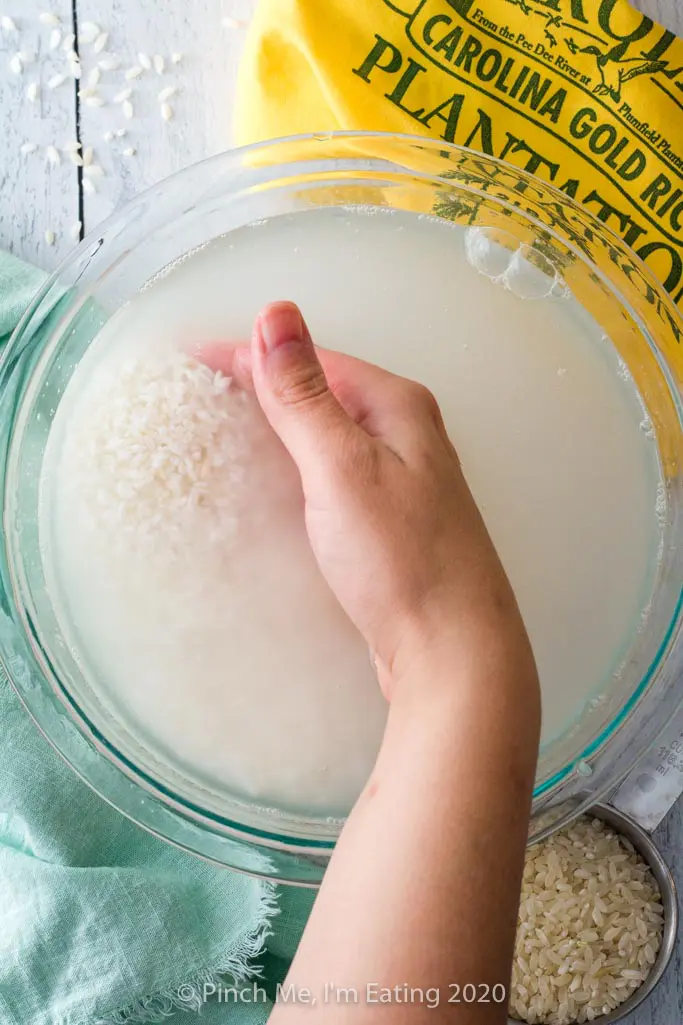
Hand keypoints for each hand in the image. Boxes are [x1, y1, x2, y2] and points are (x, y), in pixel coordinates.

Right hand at [229, 301, 532, 698]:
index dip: (250, 353)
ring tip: (227, 425)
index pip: (311, 359)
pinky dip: (300, 463)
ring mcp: (404, 477)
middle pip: (323, 390)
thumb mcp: (342, 467)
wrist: (452, 650)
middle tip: (200, 388)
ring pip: (331, 431)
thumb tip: (276, 312)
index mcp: (398, 406)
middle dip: (264, 382)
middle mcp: (407, 433)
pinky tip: (280, 479)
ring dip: (282, 423)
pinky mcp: (393, 518)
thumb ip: (305, 395)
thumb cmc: (400, 558)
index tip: (191, 355)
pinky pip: (336, 470)